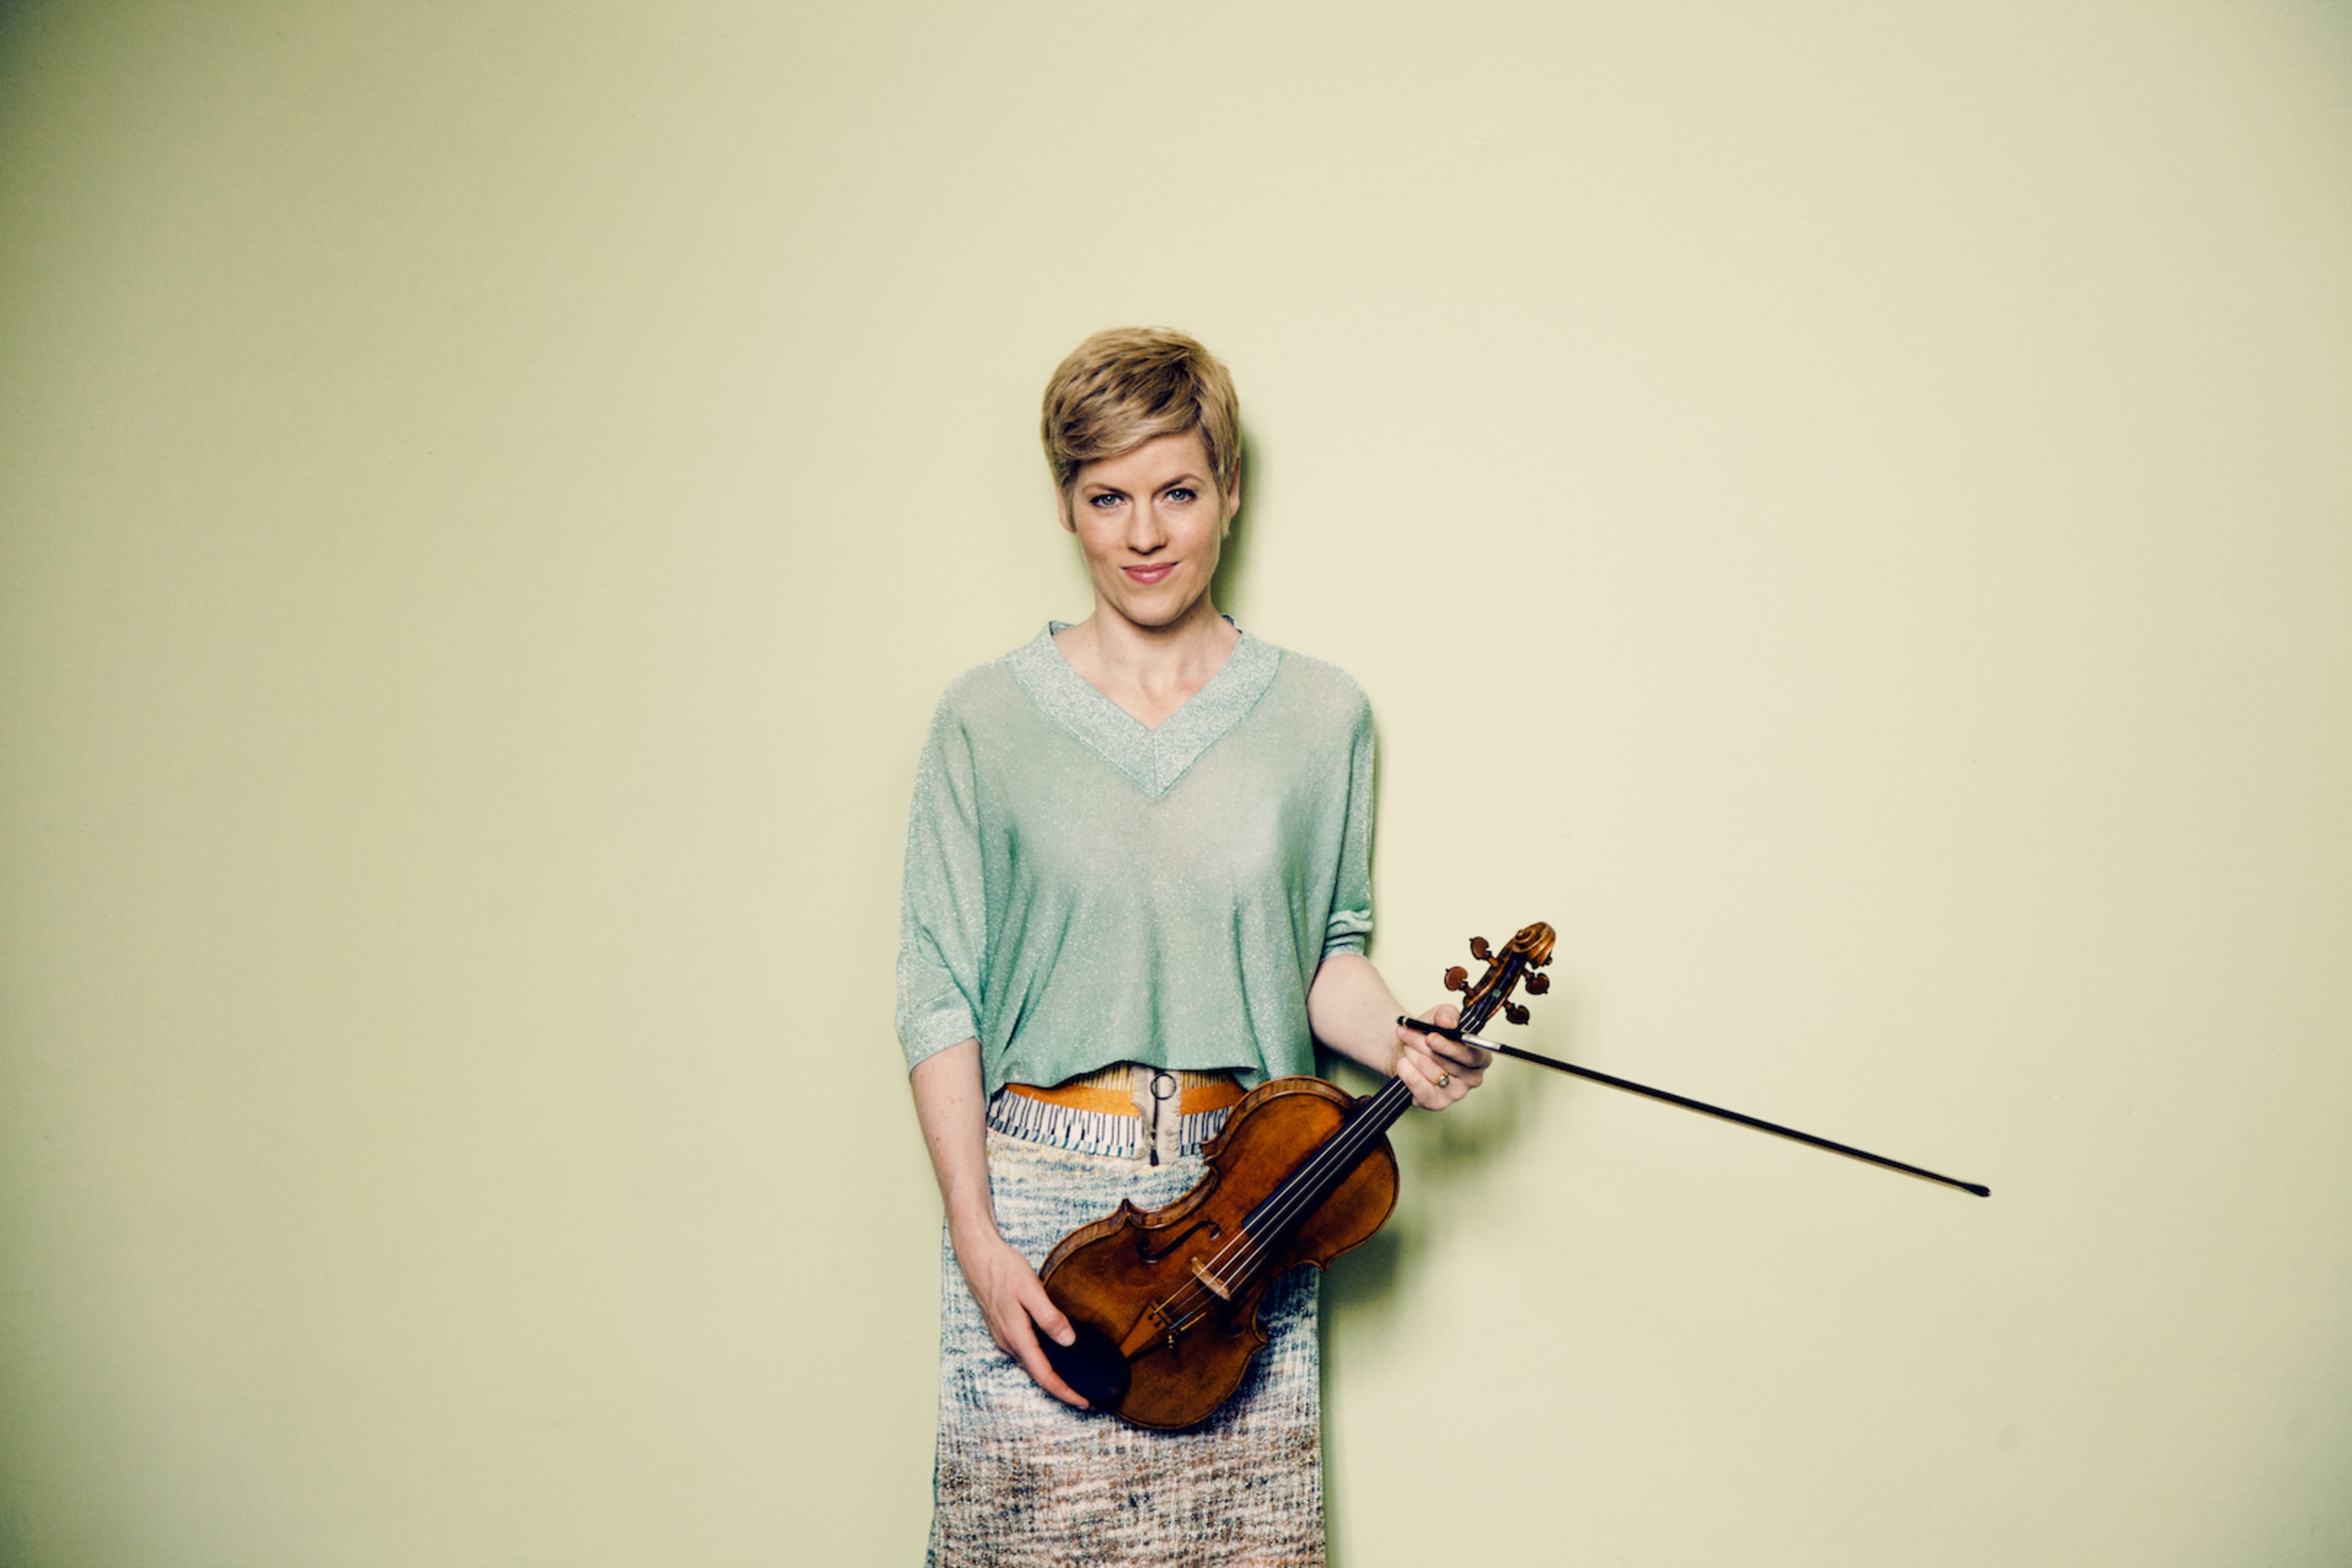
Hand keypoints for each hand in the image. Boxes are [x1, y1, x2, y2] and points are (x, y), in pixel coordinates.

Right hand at [951, 1223, 1089, 1408]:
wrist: (978, 1257)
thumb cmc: (1004, 1270)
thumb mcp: (1031, 1290)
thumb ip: (1049, 1317)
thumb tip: (1068, 1341)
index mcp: (1017, 1336)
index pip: (1044, 1375)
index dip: (1065, 1392)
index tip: (1084, 1402)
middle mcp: (1009, 1343)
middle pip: (1038, 1375)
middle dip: (1062, 1389)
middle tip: (1086, 1396)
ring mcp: (1004, 1337)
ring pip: (1031, 1365)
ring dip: (1052, 1376)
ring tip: (1075, 1380)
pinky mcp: (1003, 1330)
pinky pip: (1026, 1353)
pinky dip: (1042, 1362)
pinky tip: (1054, 1356)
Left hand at [1394, 1001, 1485, 1109]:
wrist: (1405, 1049)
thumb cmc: (1427, 1035)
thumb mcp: (1437, 1017)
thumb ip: (1446, 1014)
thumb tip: (1447, 1021)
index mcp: (1480, 1057)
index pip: (1471, 1055)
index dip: (1450, 1047)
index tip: (1430, 1037)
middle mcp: (1473, 1078)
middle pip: (1448, 1063)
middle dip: (1422, 1045)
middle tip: (1406, 1033)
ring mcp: (1456, 1093)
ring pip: (1433, 1073)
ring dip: (1413, 1056)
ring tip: (1406, 1047)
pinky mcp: (1437, 1103)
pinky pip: (1421, 1089)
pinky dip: (1408, 1073)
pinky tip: (1403, 1063)